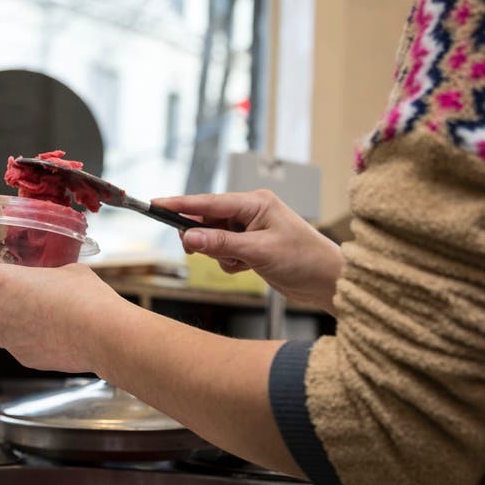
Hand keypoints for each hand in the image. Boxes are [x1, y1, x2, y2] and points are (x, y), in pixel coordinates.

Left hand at [0, 246, 136, 373]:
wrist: (104, 336)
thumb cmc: (88, 298)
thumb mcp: (65, 271)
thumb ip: (45, 273)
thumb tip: (49, 276)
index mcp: (3, 283)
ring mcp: (7, 339)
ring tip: (12, 312)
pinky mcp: (22, 357)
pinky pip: (13, 344)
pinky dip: (19, 336)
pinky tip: (41, 331)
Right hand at [155, 189, 343, 312]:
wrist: (329, 282)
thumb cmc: (304, 259)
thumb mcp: (259, 251)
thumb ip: (221, 244)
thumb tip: (189, 237)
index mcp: (255, 202)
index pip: (209, 202)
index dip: (180, 204)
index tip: (156, 204)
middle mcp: (251, 212)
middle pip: (208, 220)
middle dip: (204, 238)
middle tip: (198, 250)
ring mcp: (250, 229)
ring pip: (214, 239)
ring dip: (220, 254)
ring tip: (242, 263)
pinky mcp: (251, 246)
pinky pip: (224, 252)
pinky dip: (229, 262)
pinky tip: (247, 267)